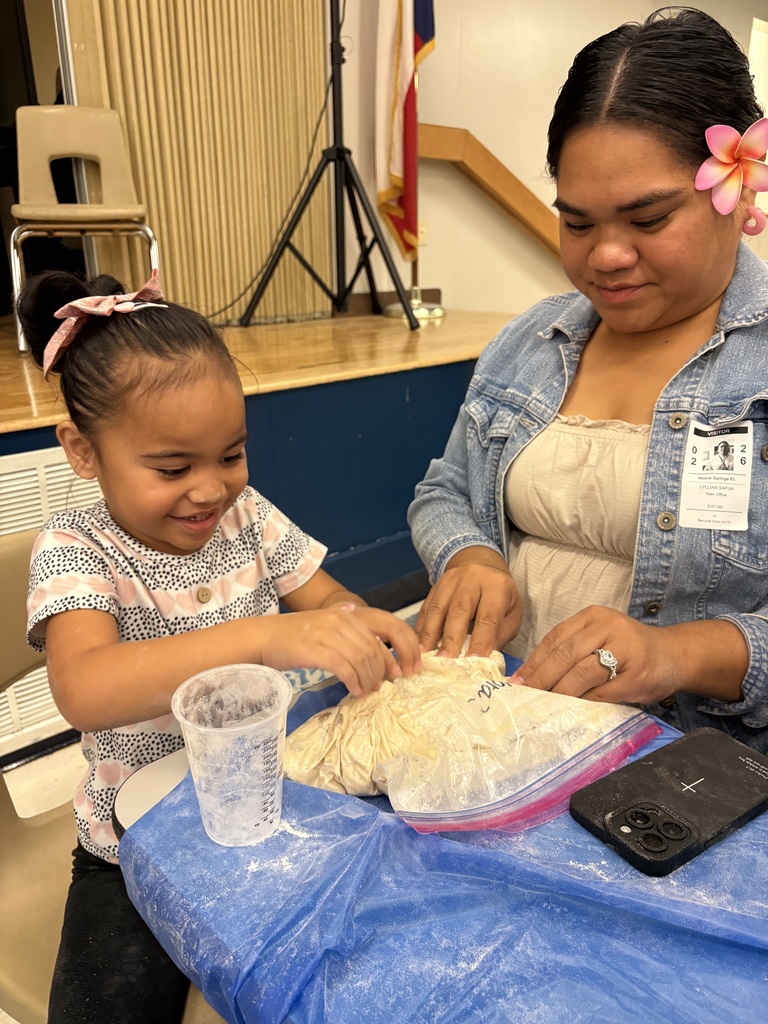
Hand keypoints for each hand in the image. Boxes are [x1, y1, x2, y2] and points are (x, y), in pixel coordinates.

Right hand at [259, 606, 412, 697]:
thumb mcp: (326, 627)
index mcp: (345, 615)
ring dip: (367, 679)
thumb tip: (373, 641)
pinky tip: (353, 690)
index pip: (378, 636)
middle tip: (377, 687)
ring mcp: (326, 633)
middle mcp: (339, 621)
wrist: (264, 637)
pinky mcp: (314, 649)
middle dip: (379, 671)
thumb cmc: (294, 636)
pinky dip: (353, 681)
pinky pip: (343, 667)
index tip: (396, 674)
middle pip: (371, 650)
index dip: (391, 657)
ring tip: (365, 691)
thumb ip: (348, 631)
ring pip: (360, 659)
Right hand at [415, 557, 521, 657]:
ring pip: (438, 608)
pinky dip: (421, 627)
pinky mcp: (435, 586)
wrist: (484, 567)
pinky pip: (426, 608)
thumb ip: (500, 635)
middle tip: (445, 661)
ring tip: (425, 655)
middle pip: (459, 610)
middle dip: (451, 639)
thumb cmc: (501, 597)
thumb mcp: (512, 614)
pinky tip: (418, 644)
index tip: (473, 661)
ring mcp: (451, 581)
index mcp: (496, 587)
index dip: (480, 640)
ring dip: (430, 634)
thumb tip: (484, 659)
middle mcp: (472, 580)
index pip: (488, 617)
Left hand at [511, 605, 683, 704]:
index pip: (554, 639)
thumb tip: (531, 677)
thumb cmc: (629, 649)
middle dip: (541, 678)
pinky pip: (603, 692)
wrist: (675, 655)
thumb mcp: (599, 638)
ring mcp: (625, 650)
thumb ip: (571, 650)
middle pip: (565, 654)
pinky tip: (573, 708)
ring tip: (544, 704)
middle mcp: (608, 627)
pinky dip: (585, 701)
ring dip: (560, 691)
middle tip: (524, 695)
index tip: (516, 681)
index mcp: (592, 617)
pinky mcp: (637, 675)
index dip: (533, 662)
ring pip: (582, 672)